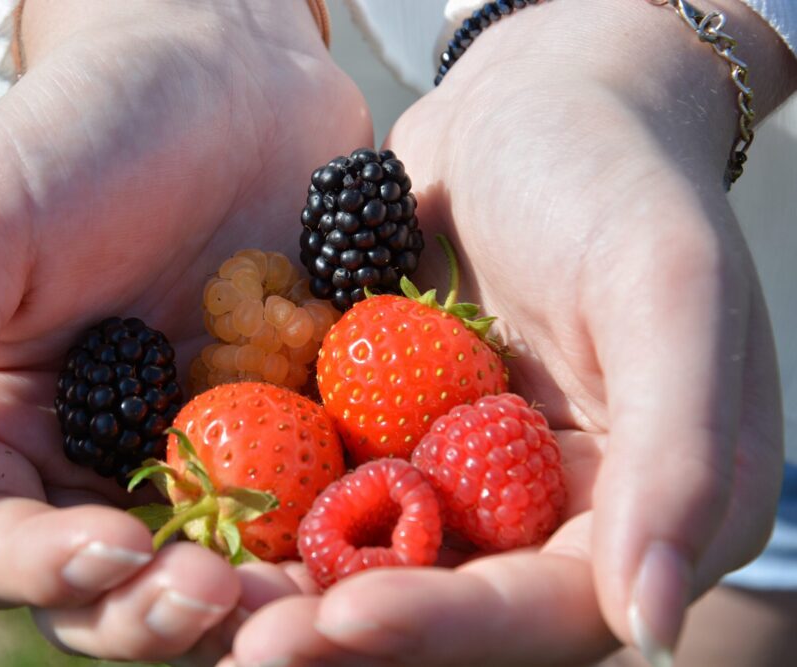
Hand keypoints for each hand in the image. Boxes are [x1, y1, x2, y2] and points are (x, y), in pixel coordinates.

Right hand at [0, 0, 370, 661]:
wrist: (227, 75)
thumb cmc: (84, 131)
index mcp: (2, 427)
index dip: (45, 569)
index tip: (113, 549)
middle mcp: (99, 459)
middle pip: (112, 587)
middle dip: (156, 609)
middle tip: (214, 592)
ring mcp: (205, 452)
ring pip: (217, 571)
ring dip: (252, 602)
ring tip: (296, 598)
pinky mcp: (293, 431)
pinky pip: (311, 506)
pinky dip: (331, 536)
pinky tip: (366, 534)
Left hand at [229, 1, 796, 664]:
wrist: (531, 106)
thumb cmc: (617, 176)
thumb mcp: (669, 289)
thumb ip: (680, 453)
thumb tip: (655, 624)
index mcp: (640, 505)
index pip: (546, 605)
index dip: (448, 623)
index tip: (346, 619)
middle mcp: (551, 512)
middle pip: (449, 603)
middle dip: (346, 626)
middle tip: (246, 642)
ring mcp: (466, 476)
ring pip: (380, 560)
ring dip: (295, 587)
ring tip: (203, 594)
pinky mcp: (400, 435)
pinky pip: (337, 487)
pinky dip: (277, 509)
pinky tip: (204, 521)